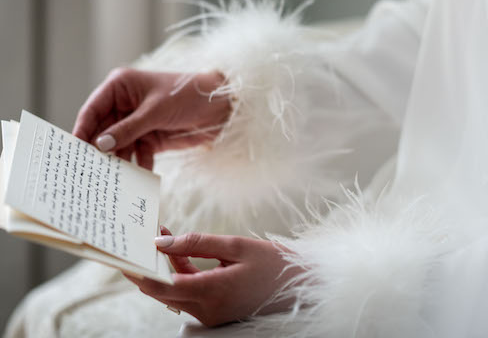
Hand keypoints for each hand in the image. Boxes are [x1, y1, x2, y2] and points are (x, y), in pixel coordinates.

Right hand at [73, 68, 231, 168]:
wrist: (223, 106)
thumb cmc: (189, 95)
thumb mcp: (155, 110)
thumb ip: (128, 129)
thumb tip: (99, 144)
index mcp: (121, 86)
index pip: (93, 109)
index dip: (82, 129)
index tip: (74, 151)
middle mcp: (125, 104)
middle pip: (103, 131)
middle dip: (98, 151)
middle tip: (88, 172)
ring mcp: (137, 123)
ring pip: (118, 146)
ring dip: (116, 162)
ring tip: (109, 182)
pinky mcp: (151, 138)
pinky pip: (137, 155)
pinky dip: (136, 166)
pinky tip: (133, 182)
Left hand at [124, 228, 301, 326]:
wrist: (301, 286)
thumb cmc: (274, 264)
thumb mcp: (236, 246)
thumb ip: (197, 242)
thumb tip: (162, 242)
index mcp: (212, 292)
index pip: (160, 286)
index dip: (137, 270)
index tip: (123, 252)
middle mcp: (207, 309)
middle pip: (162, 291)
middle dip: (147, 265)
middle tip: (139, 238)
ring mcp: (211, 314)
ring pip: (174, 292)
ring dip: (164, 268)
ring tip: (163, 236)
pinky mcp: (215, 311)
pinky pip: (189, 294)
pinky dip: (180, 276)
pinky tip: (179, 254)